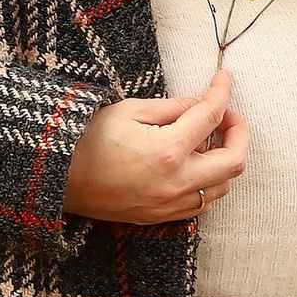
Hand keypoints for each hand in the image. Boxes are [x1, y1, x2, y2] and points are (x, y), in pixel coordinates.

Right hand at [63, 70, 248, 226]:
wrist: (58, 179)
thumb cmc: (87, 140)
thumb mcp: (130, 110)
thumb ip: (173, 107)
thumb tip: (201, 104)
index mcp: (168, 150)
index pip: (212, 116)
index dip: (222, 93)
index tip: (224, 79)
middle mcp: (175, 182)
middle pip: (234, 161)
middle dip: (238, 133)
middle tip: (226, 116)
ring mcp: (169, 204)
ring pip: (222, 187)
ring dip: (224, 161)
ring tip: (207, 141)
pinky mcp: (160, 217)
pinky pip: (200, 205)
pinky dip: (207, 184)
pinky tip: (192, 166)